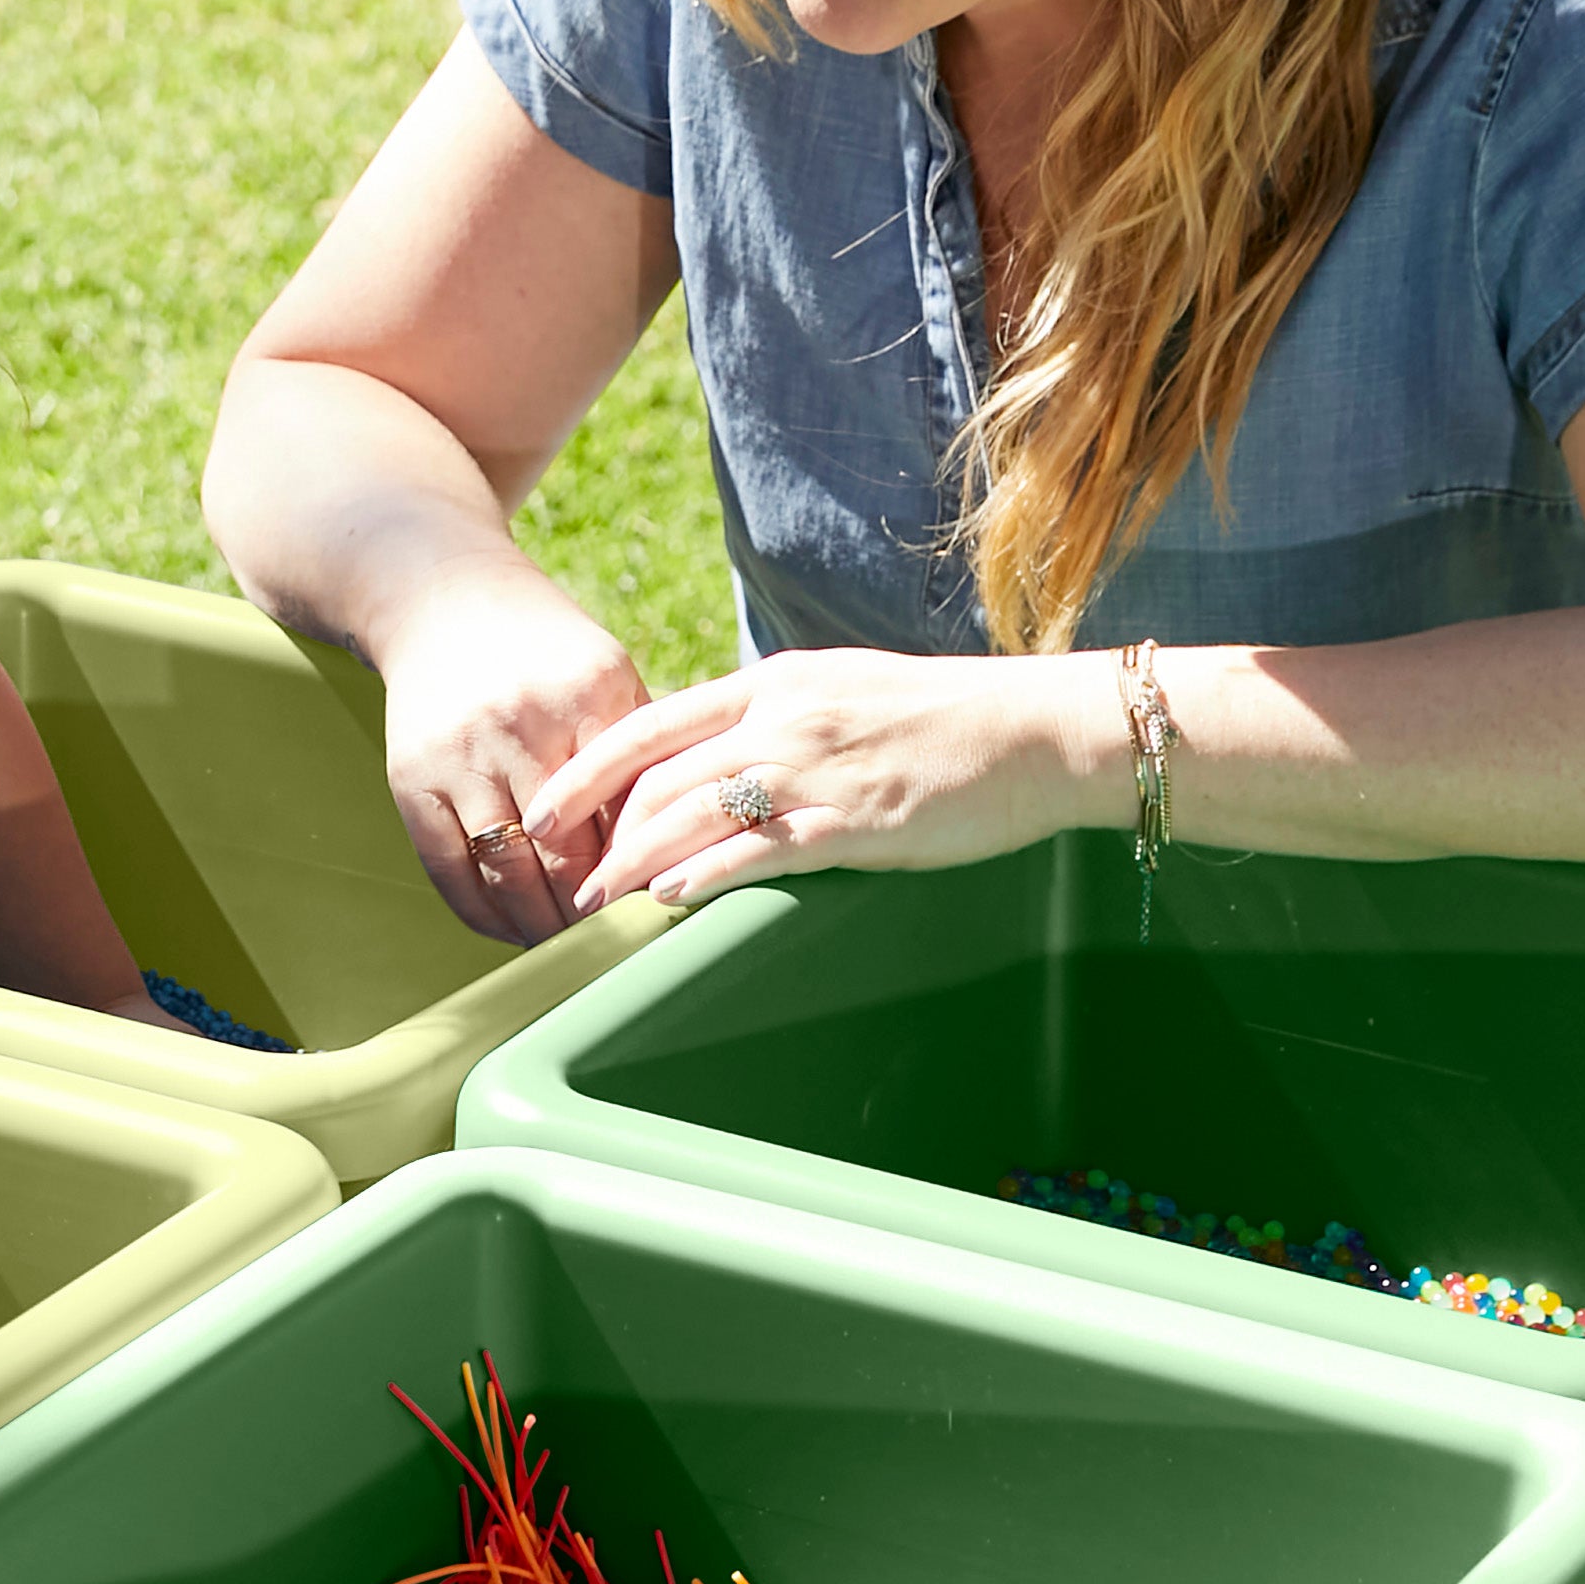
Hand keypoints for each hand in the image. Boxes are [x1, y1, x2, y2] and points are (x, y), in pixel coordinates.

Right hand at [373, 569, 653, 945]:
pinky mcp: (411, 779)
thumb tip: (683, 848)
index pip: (627, 814)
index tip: (661, 915)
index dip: (644, 875)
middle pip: (567, 854)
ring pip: (508, 872)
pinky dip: (483, 915)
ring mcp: (460, 755)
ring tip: (569, 953)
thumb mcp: (606, 676)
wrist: (442, 598)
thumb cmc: (545, 650)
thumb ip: (641, 754)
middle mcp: (521, 725)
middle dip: (595, 915)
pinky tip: (511, 931)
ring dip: (540, 928)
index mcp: (589, 696)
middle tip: (620, 950)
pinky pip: (449, 871)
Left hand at [545, 650, 1116, 908]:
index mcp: (775, 683)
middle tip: (562, 874)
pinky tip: (670, 897)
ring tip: (594, 900)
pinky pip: (763, 847)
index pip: (654, 722)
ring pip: (697, 812)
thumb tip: (719, 756)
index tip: (546, 804)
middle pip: (662, 775)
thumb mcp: (843, 694)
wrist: (1038, 730)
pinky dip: (708, 872)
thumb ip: (777, 718)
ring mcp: (819, 767)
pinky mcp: (857, 819)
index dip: (589, 767)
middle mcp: (785, 717)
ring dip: (635, 861)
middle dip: (600, 829)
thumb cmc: (946, 720)